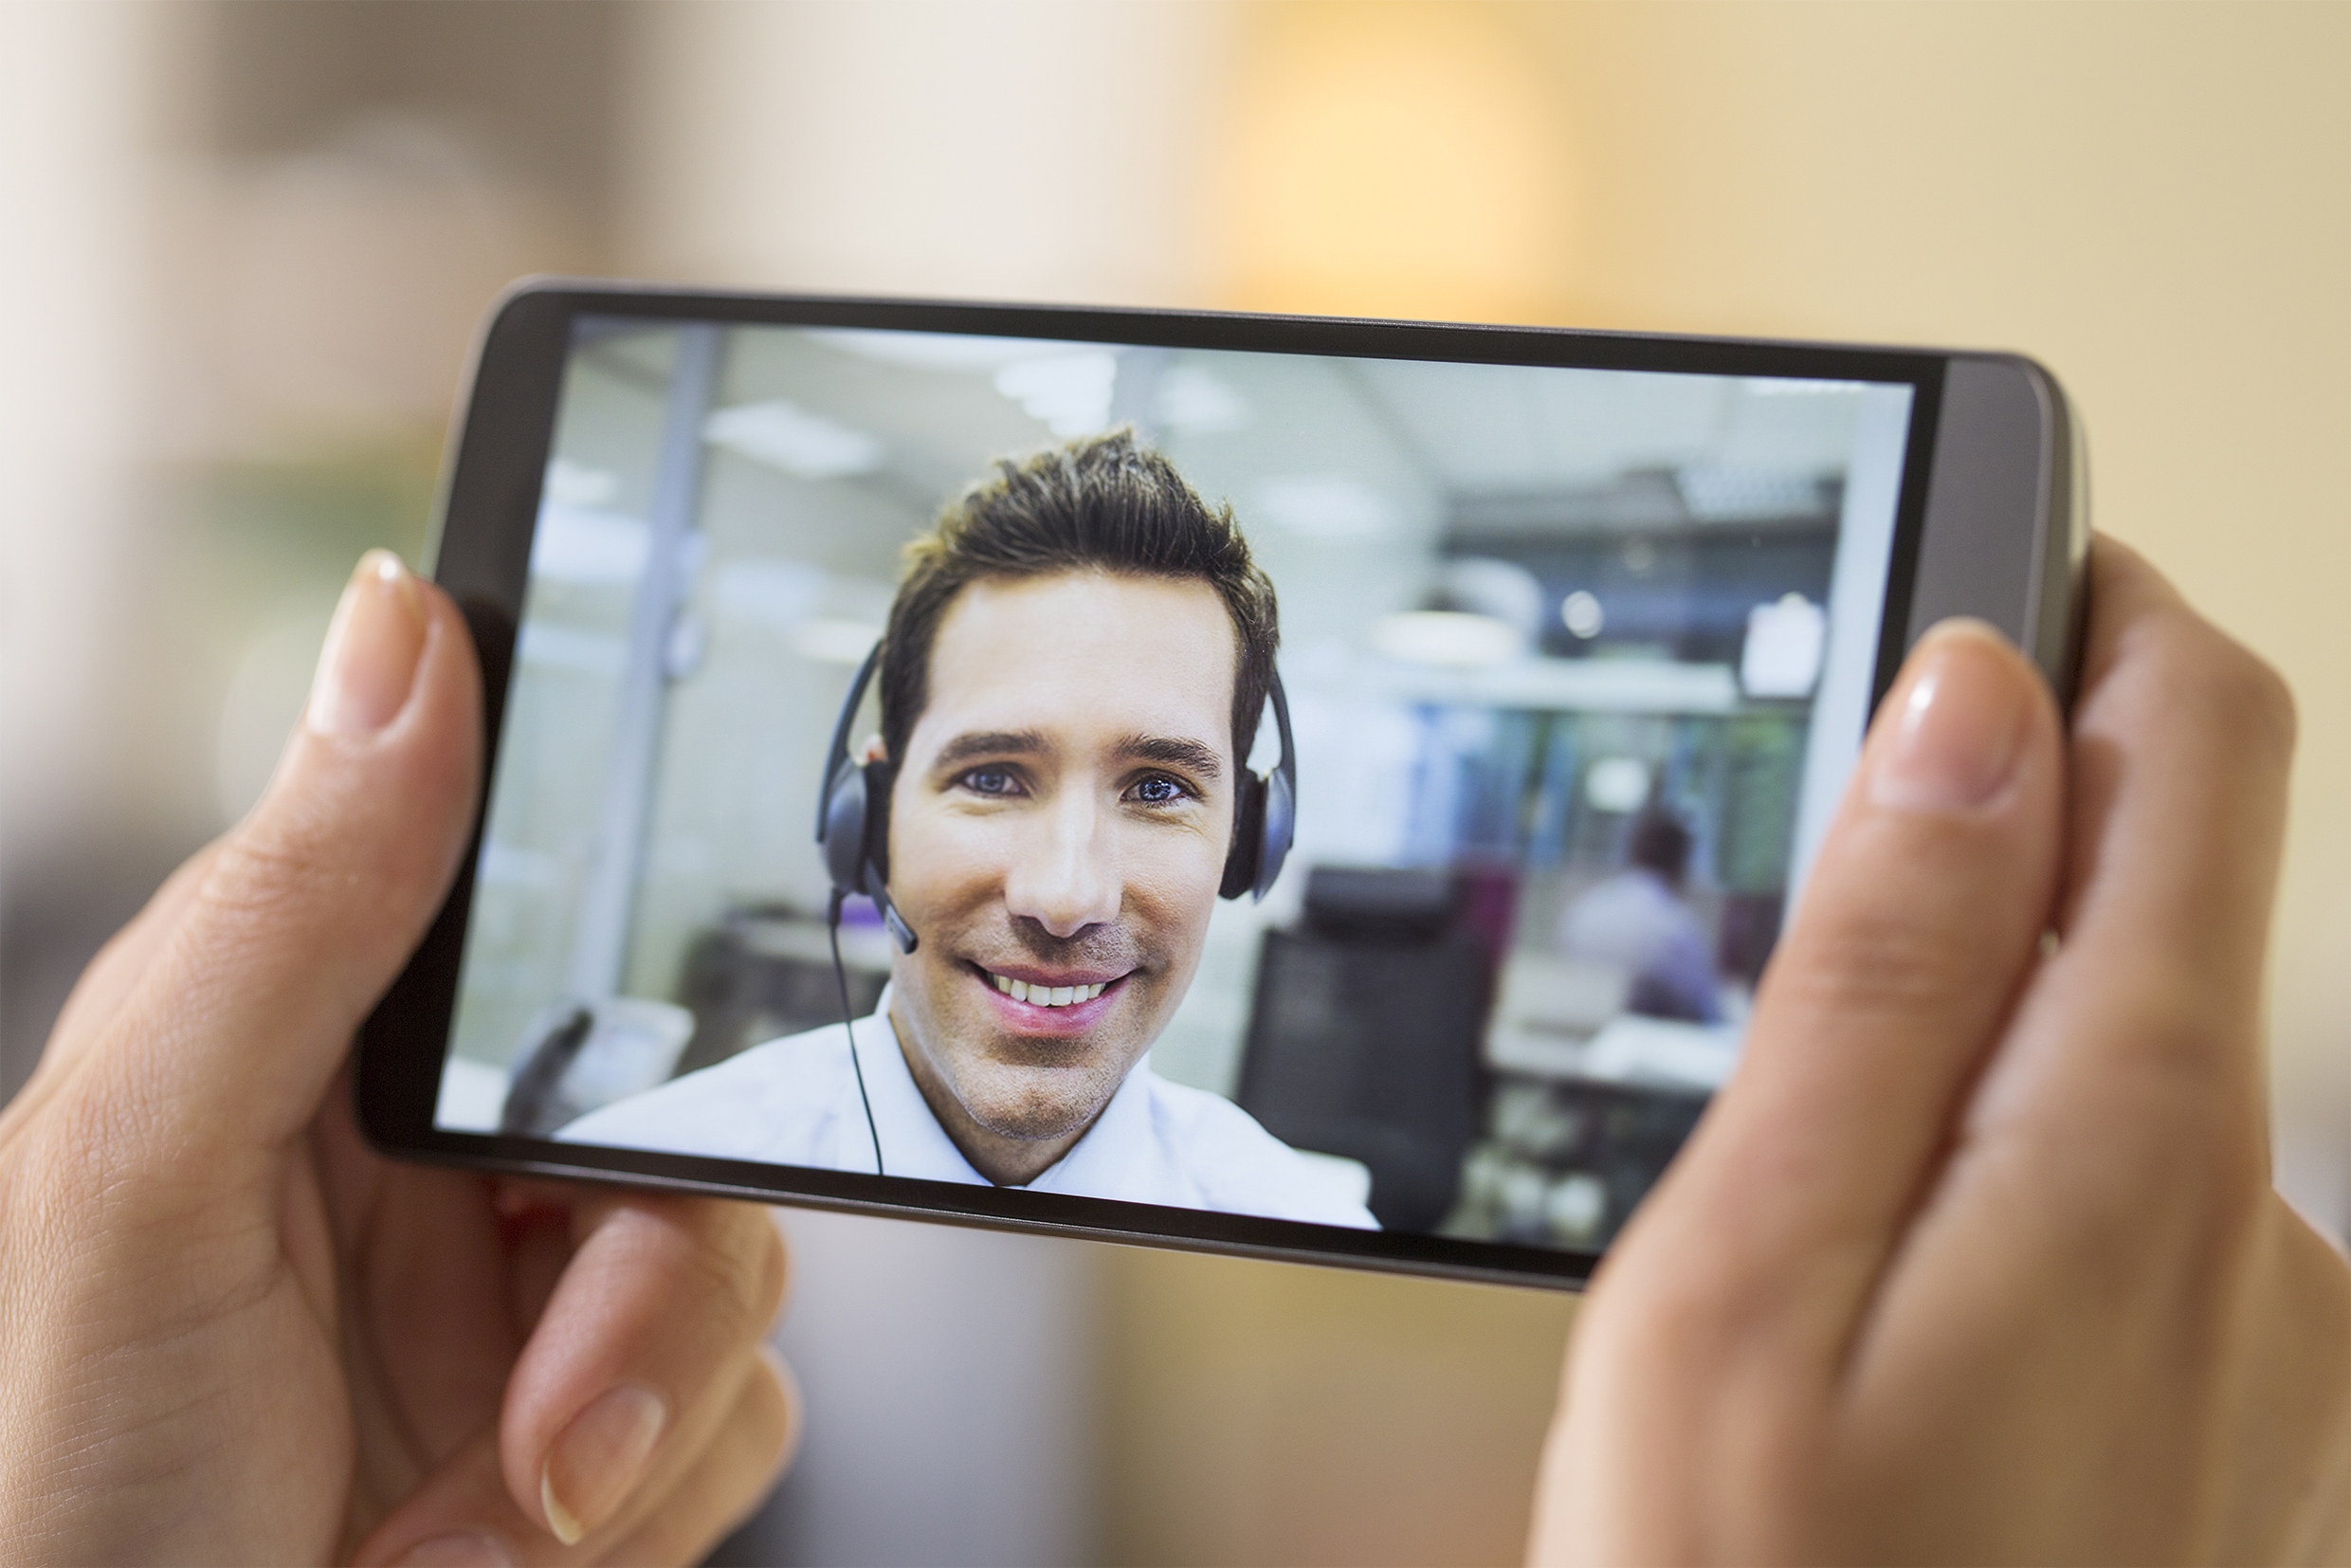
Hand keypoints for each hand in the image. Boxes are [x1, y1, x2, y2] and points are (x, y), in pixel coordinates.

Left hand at [0, 552, 796, 1564]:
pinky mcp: (613, 1430)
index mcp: (325, 1050)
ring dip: (639, 1426)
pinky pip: (751, 1411)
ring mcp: (536, 1303)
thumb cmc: (52, 1491)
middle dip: (641, 1292)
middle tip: (547, 1421)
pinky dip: (651, 1506)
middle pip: (690, 1110)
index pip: (533, 907)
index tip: (660, 989)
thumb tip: (401, 630)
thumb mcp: (142, 1176)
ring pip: (743, 1270)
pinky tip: (501, 1549)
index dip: (629, 915)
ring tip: (484, 1528)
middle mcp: (447, 1164)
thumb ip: (287, 908)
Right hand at [1533, 538, 2350, 1562]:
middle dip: (2013, 797)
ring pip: (2145, 1041)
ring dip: (1998, 989)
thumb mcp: (1753, 1261)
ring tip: (1810, 1098)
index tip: (1982, 540)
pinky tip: (1886, 1266)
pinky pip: (2141, 1192)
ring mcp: (2268, 1332)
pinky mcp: (2235, 1416)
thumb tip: (1972, 703)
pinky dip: (2020, 1143)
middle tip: (1822, 815)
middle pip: (2172, 878)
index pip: (2194, 740)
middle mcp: (2259, 1214)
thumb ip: (1887, 967)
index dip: (2091, 595)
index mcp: (2131, 1132)